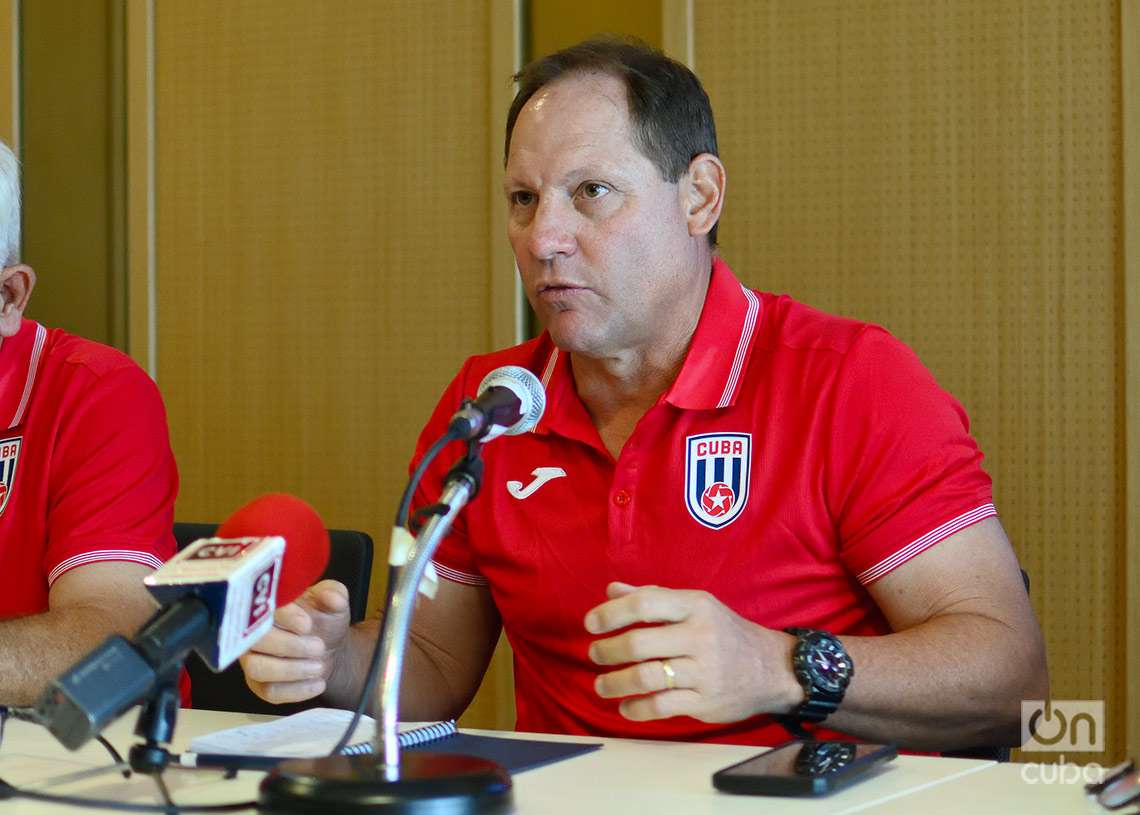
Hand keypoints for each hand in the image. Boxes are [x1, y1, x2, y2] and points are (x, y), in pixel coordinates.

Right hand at [240, 579, 350, 703]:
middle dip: (290, 646)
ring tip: (319, 666)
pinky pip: (269, 692)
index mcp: (268, 606)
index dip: (285, 617)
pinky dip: (297, 690)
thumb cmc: (324, 620)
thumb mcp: (334, 602)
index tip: (307, 624)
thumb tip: (331, 597)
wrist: (329, 647)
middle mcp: (252, 632)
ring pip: (257, 668)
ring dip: (291, 670)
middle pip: (257, 641)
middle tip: (319, 647)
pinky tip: (318, 683)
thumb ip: (334, 594)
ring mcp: (252, 659)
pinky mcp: (259, 684)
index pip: (264, 608)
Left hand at [584, 582, 803, 722]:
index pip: (645, 604)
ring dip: (615, 683)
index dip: (612, 613)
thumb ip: (652, 597)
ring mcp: (704, 671)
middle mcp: (699, 636)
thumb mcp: (694, 606)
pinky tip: (625, 706)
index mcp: (694, 606)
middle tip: (595, 655)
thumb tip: (611, 590)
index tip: (591, 624)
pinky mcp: (706, 701)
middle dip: (608, 651)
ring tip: (602, 685)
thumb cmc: (723, 632)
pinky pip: (661, 706)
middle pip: (640, 643)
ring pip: (646, 677)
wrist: (772, 668)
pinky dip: (636, 708)